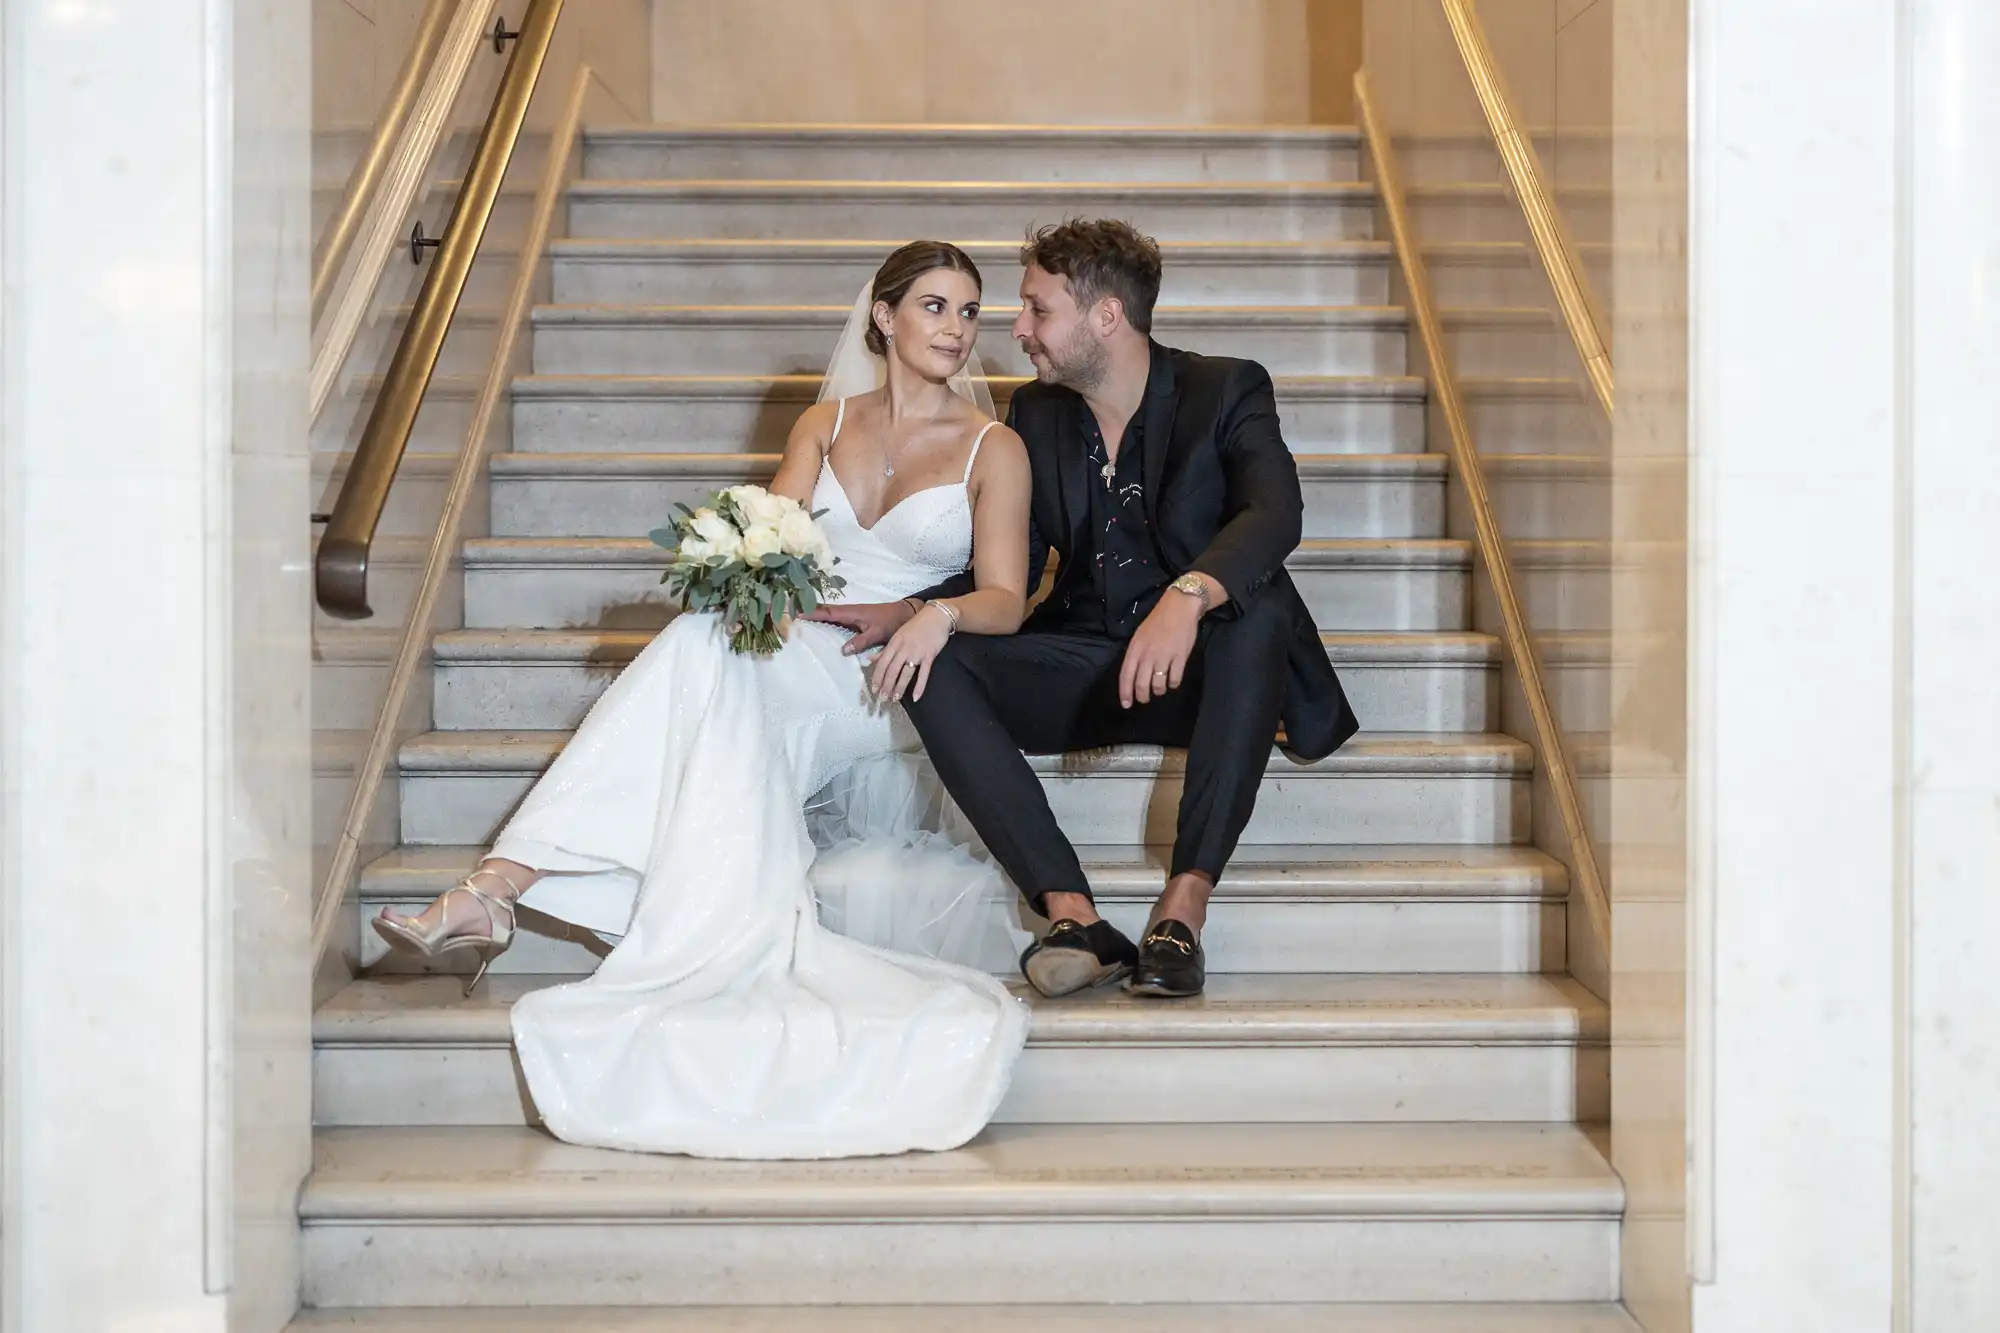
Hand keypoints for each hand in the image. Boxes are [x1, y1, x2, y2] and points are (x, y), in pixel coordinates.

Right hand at [803, 599, 920, 654]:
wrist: (905, 615)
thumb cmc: (892, 622)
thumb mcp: (877, 633)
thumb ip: (861, 641)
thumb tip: (842, 650)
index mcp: (851, 613)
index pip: (827, 613)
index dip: (811, 613)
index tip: (795, 613)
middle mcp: (848, 612)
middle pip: (823, 611)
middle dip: (806, 610)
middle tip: (788, 610)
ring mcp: (851, 615)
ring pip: (828, 614)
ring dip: (813, 614)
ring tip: (796, 617)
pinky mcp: (854, 620)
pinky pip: (835, 619)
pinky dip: (824, 620)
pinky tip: (817, 626)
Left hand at [869, 602, 952, 702]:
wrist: (937, 616)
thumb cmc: (917, 625)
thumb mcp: (898, 635)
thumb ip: (885, 649)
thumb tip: (870, 660)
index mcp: (894, 643)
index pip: (882, 663)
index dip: (877, 677)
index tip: (873, 689)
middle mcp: (903, 648)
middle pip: (892, 671)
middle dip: (886, 686)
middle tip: (882, 699)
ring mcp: (917, 653)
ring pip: (905, 674)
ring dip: (899, 688)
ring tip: (895, 699)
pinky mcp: (930, 655)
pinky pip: (924, 674)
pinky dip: (919, 686)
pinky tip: (916, 697)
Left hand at [1118, 592, 1201, 707]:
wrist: (1179, 607)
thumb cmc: (1158, 620)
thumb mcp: (1140, 635)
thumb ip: (1136, 654)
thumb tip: (1134, 674)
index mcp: (1135, 648)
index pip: (1126, 675)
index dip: (1125, 692)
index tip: (1126, 704)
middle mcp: (1148, 654)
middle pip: (1141, 684)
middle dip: (1142, 696)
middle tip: (1145, 699)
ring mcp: (1164, 656)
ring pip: (1158, 685)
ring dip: (1159, 691)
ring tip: (1160, 688)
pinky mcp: (1180, 657)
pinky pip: (1175, 679)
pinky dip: (1173, 684)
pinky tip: (1173, 681)